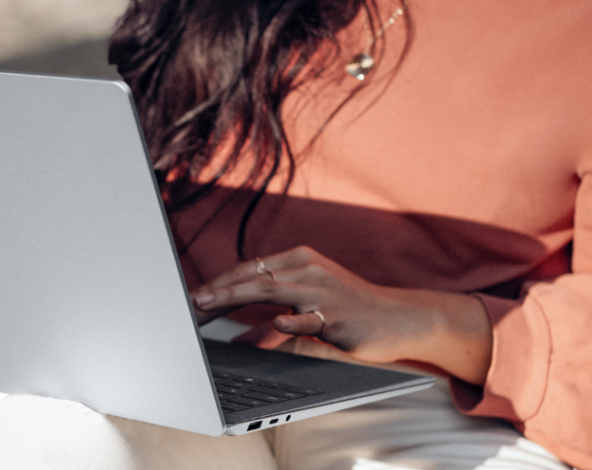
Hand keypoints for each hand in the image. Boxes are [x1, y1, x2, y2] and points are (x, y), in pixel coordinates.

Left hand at [190, 246, 492, 384]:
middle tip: (192, 302)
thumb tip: (239, 331)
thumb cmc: (349, 309)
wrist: (399, 317)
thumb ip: (277, 309)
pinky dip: (291, 320)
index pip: (251, 268)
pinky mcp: (338, 315)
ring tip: (210, 306)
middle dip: (219, 289)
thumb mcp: (311, 301)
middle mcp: (307, 269)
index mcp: (299, 260)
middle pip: (254, 276)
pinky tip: (276, 322)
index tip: (194, 295)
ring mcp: (322, 291)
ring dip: (236, 297)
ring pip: (271, 290)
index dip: (220, 281)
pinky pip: (310, 317)